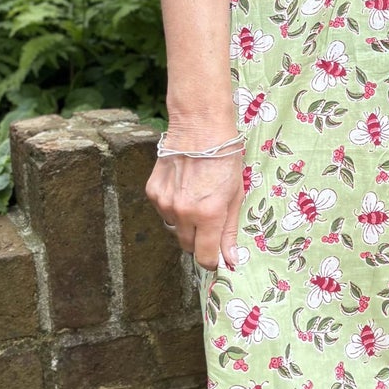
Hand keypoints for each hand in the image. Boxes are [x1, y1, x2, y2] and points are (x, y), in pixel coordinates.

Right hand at [147, 143, 245, 270]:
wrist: (199, 128)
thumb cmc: (224, 159)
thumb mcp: (235, 196)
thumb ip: (229, 231)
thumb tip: (230, 259)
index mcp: (208, 215)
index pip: (204, 257)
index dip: (212, 260)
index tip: (217, 257)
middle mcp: (183, 212)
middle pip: (188, 246)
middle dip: (199, 241)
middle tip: (210, 221)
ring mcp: (164, 203)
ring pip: (175, 229)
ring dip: (185, 223)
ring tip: (196, 199)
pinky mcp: (152, 192)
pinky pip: (163, 212)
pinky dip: (173, 207)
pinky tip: (183, 189)